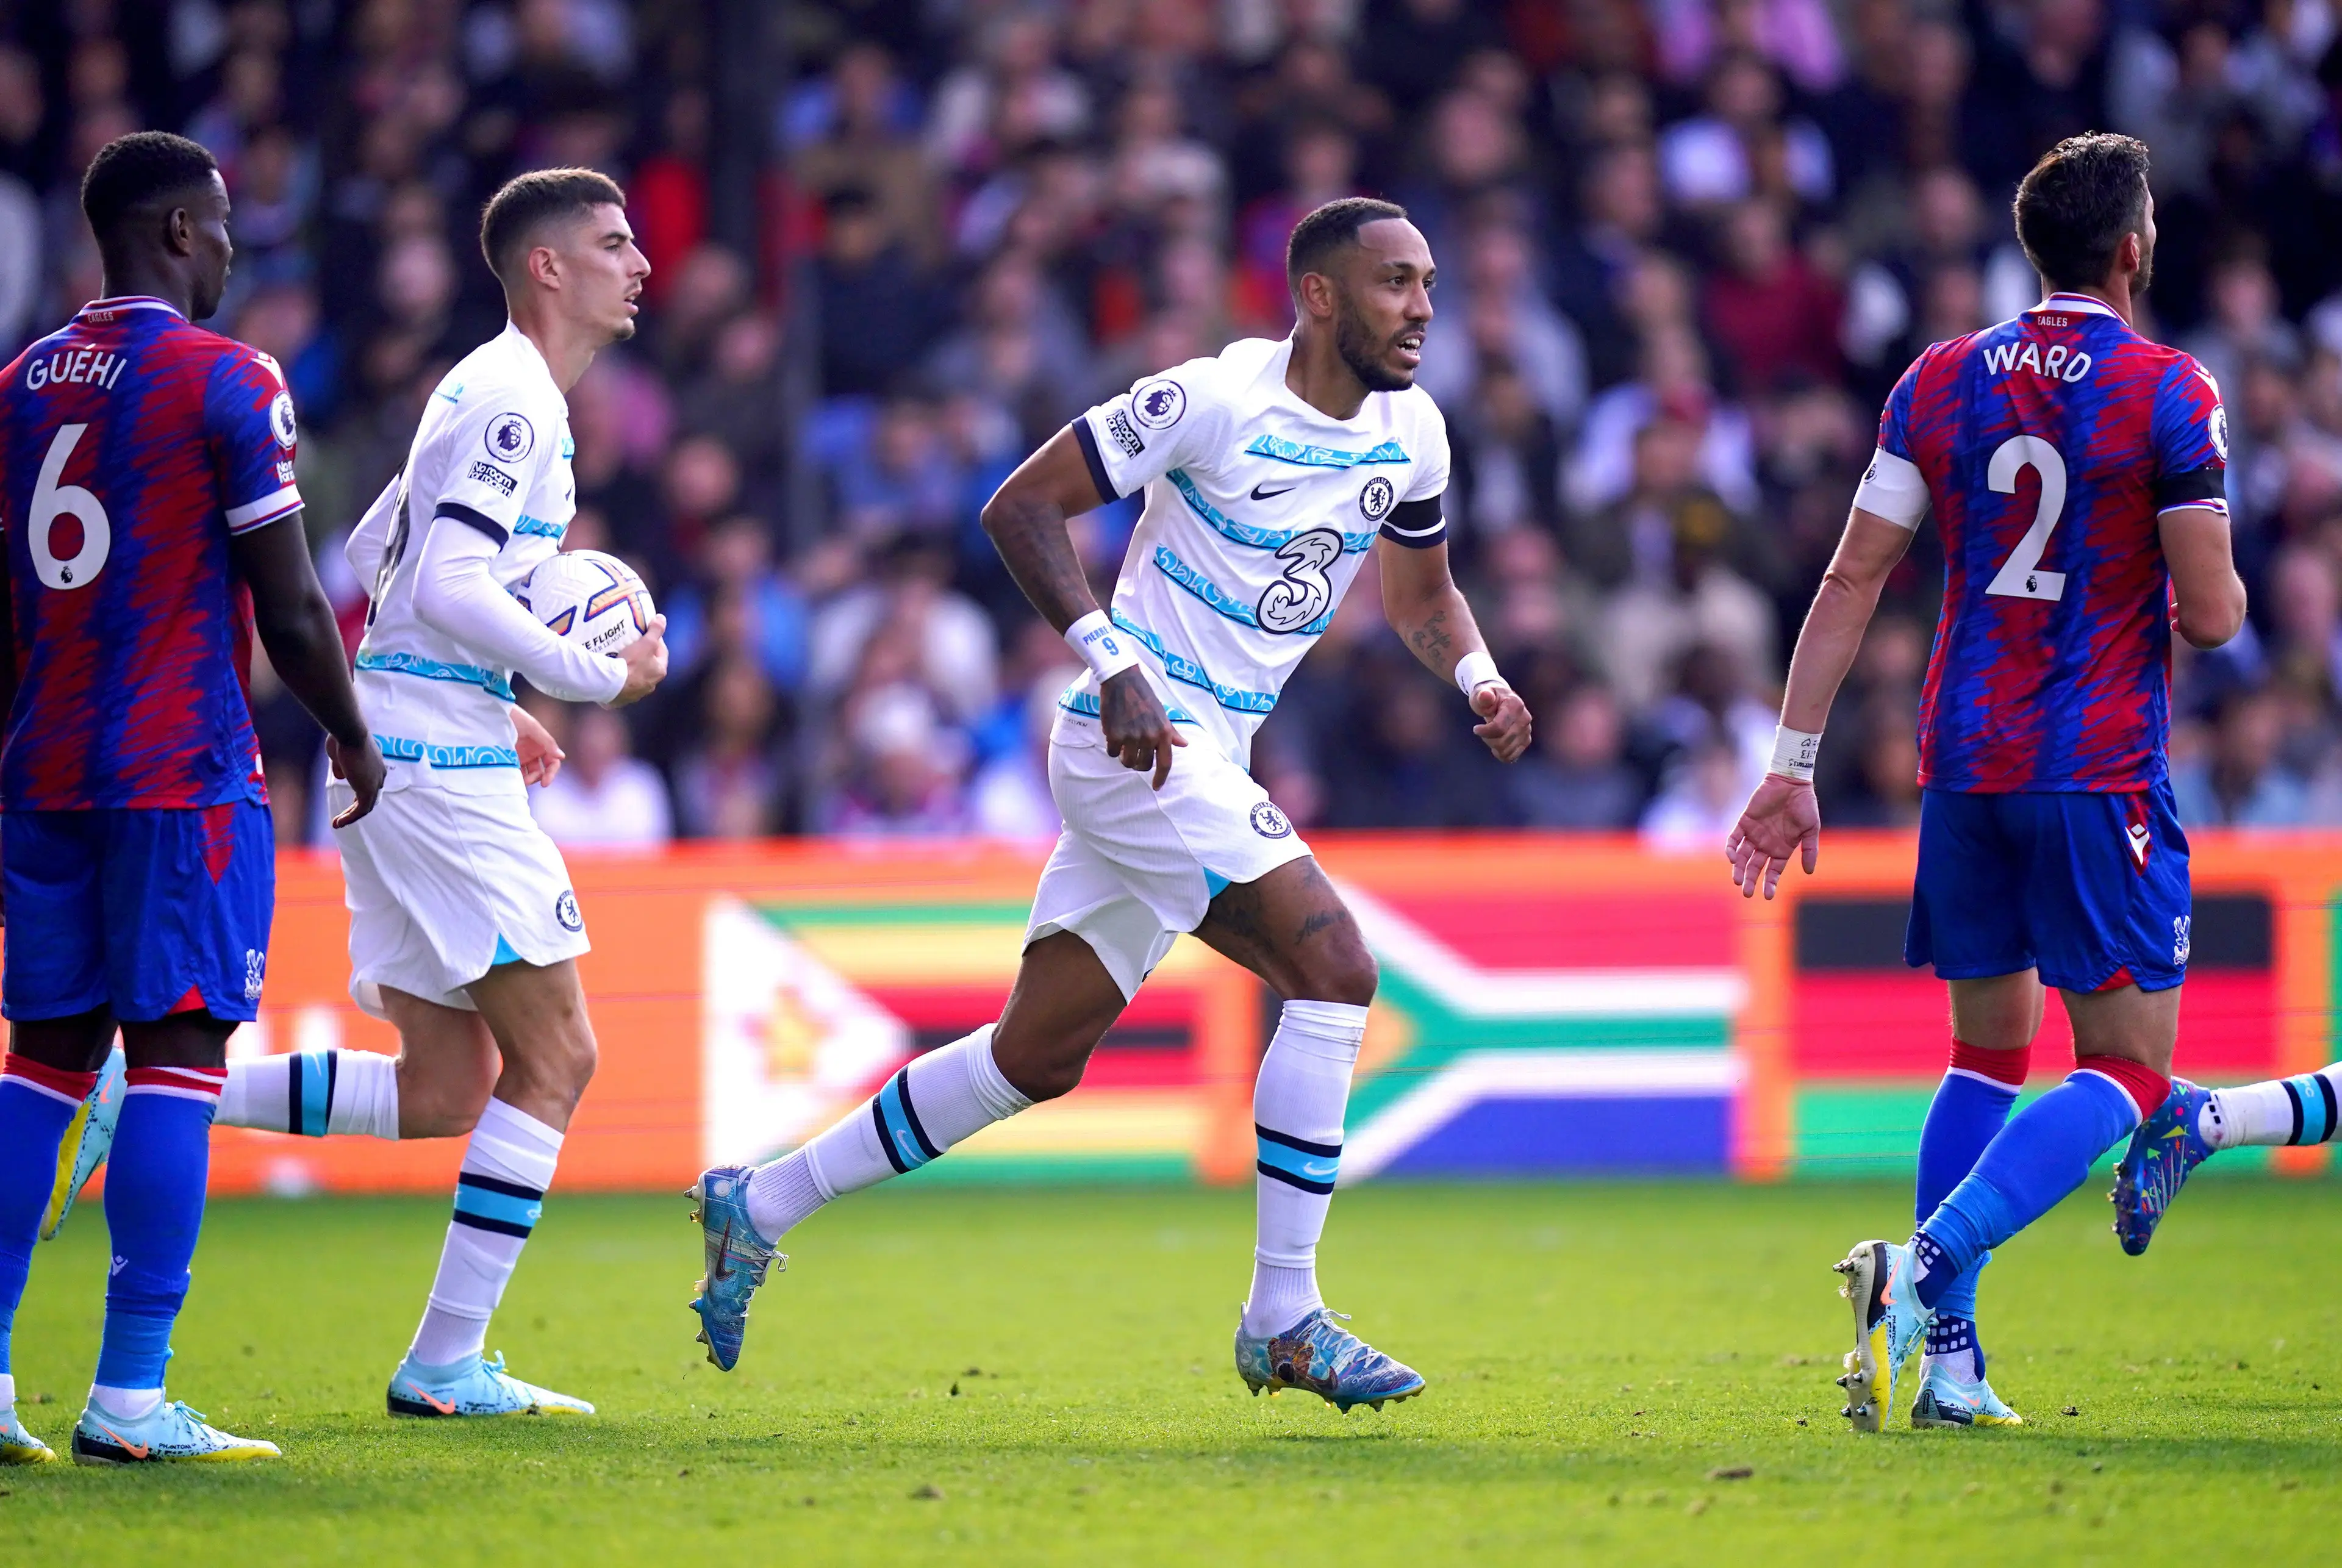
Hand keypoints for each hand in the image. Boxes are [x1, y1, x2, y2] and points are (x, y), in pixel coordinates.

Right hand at [325, 733, 387, 827]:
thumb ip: (342, 767)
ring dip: (351, 816)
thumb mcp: (340, 755)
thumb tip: (340, 776)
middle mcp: (379, 775)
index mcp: (375, 766)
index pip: (370, 786)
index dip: (359, 797)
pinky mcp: (368, 789)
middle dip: (355, 810)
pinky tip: (339, 822)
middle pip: (370, 799)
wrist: (350, 733)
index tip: (348, 804)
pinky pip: (361, 810)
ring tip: (338, 823)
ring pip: (366, 806)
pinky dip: (350, 817)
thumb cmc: (343, 738)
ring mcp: (375, 783)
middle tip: (342, 818)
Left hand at [511, 704, 565, 787]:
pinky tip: (511, 778)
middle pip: (541, 771)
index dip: (551, 772)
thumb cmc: (514, 716)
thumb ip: (547, 742)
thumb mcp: (533, 727)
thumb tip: (561, 756)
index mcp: (542, 745)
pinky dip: (515, 777)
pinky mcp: (507, 759)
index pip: (552, 762)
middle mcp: (532, 752)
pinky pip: (515, 772)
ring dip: (526, 779)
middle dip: (537, 778)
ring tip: (518, 780)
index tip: (545, 782)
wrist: (492, 713)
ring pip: (528, 774)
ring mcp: (520, 756)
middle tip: (528, 781)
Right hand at [608, 615, 668, 708]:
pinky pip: (621, 687)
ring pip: (636, 678)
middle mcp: (651, 685)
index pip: (662, 653)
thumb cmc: (631, 663)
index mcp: (659, 672)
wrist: (609, 684)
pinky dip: (619, 681)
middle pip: (649, 667)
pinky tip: (611, 674)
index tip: (648, 634)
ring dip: (631, 670)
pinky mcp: (620, 699)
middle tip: (634, 645)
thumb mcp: (646, 643)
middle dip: (644, 656)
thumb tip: (662, 618)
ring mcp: (635, 694)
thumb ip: (655, 631)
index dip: (657, 641)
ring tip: (621, 658)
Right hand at [1100, 667, 1183, 788]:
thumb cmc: (1144, 696)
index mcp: (1163, 732)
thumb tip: (1184, 744)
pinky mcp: (1114, 734)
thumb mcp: (1161, 714)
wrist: (1122, 680)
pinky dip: (1111, 747)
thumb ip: (1170, 732)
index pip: (1166, 763)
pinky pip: (1112, 752)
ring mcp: (1131, 736)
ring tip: (1123, 744)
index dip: (1161, 778)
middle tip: (1133, 754)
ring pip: (1127, 761)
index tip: (1156, 788)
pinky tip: (1113, 734)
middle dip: (1137, 764)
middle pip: (1143, 766)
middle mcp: (1149, 737)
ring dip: (1124, 757)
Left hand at [1471, 683, 1531, 761]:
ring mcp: (1527, 730)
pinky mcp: (1526, 740)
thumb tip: (1485, 695)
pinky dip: (1501, 754)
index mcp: (1515, 705)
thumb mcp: (1481, 693)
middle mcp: (1525, 718)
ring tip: (1490, 736)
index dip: (1484, 732)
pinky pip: (1512, 756)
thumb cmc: (1488, 696)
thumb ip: (1483, 695)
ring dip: (1494, 747)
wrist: (1501, 699)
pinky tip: (1496, 745)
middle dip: (1487, 739)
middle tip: (1483, 732)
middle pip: (1502, 742)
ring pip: (1506, 751)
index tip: (1476, 728)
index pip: (1498, 728)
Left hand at [1726, 773, 1820, 899]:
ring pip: (1742, 856)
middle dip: (1750, 880)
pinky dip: (1732, 848)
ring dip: (1738, 868)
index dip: (1770, 884)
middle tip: (1746, 893)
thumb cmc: (1805, 805)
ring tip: (1737, 881)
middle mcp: (1767, 844)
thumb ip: (1810, 850)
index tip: (1767, 896)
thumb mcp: (1811, 829)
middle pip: (1755, 867)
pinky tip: (1733, 858)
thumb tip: (1809, 872)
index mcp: (1782, 849)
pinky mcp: (1745, 822)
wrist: (1791, 782)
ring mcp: (1755, 834)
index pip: (1773, 871)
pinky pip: (1734, 838)